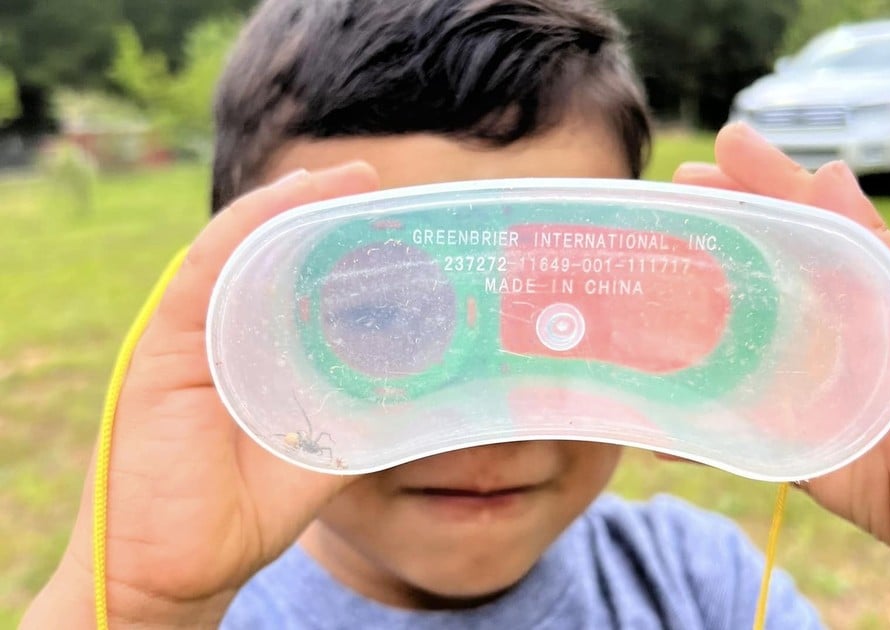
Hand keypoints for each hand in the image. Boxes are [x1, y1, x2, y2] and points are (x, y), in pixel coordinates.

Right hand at [22, 162, 379, 627]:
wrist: (185, 564)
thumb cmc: (249, 504)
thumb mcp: (327, 445)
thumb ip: (363, 409)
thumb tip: (425, 384)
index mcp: (265, 348)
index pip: (305, 282)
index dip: (348, 247)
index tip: (399, 222)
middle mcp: (229, 329)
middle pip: (278, 257)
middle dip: (327, 216)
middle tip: (379, 188)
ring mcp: (195, 331)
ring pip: (243, 251)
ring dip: (293, 207)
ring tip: (346, 180)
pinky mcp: (164, 342)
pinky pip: (205, 271)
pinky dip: (247, 229)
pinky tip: (288, 199)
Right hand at [673, 122, 889, 547]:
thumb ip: (873, 246)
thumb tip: (829, 174)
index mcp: (846, 284)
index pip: (793, 221)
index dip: (751, 184)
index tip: (705, 161)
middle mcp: (808, 324)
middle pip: (741, 272)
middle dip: (694, 242)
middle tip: (649, 218)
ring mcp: (783, 379)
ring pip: (714, 341)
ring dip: (667, 325)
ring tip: (621, 304)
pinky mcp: (770, 435)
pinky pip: (713, 423)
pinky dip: (674, 423)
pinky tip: (640, 414)